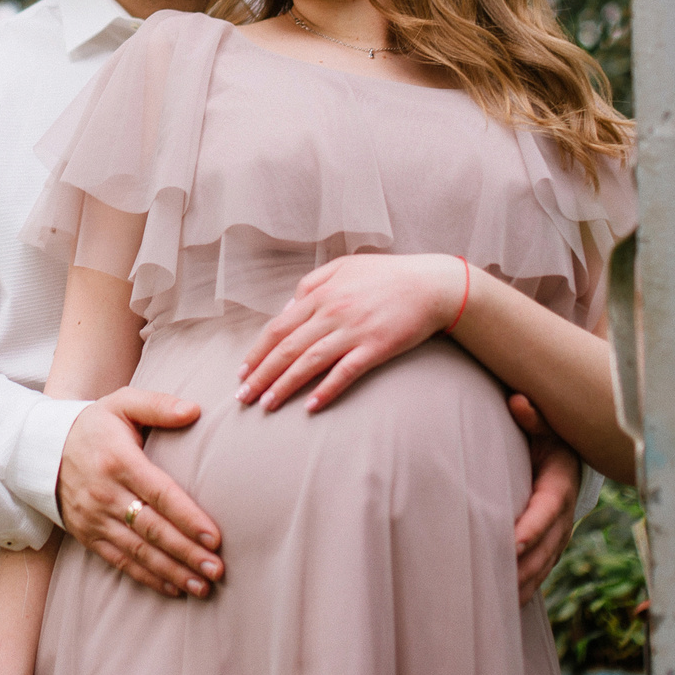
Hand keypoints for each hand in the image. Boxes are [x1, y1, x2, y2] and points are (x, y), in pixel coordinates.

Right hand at [57, 390, 223, 597]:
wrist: (42, 448)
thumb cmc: (95, 425)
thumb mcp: (122, 404)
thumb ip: (158, 406)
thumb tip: (195, 410)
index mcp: (119, 461)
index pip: (160, 494)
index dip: (188, 518)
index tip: (215, 538)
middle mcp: (105, 493)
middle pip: (152, 529)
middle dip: (187, 553)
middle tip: (217, 570)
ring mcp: (94, 518)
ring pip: (138, 551)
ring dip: (172, 571)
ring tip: (202, 587)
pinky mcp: (87, 535)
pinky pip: (120, 561)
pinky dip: (147, 577)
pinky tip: (173, 587)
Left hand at [237, 253, 462, 413]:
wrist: (431, 285)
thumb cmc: (385, 275)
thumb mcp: (343, 267)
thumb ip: (311, 284)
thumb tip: (287, 309)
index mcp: (320, 294)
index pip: (278, 327)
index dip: (258, 351)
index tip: (243, 371)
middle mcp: (332, 312)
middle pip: (287, 348)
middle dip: (262, 374)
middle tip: (243, 396)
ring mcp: (354, 330)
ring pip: (309, 362)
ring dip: (284, 386)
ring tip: (267, 404)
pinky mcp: (376, 347)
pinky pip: (345, 372)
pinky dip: (326, 390)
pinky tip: (310, 407)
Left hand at [508, 393, 581, 603]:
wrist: (561, 450)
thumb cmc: (544, 432)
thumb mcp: (544, 421)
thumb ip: (532, 416)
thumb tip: (518, 403)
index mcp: (560, 482)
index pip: (548, 508)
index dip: (533, 527)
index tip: (512, 543)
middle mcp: (564, 513)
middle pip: (547, 545)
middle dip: (525, 566)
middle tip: (498, 582)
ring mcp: (559, 532)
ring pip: (544, 563)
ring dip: (524, 582)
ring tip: (498, 601)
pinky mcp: (551, 544)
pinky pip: (541, 569)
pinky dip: (526, 586)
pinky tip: (506, 604)